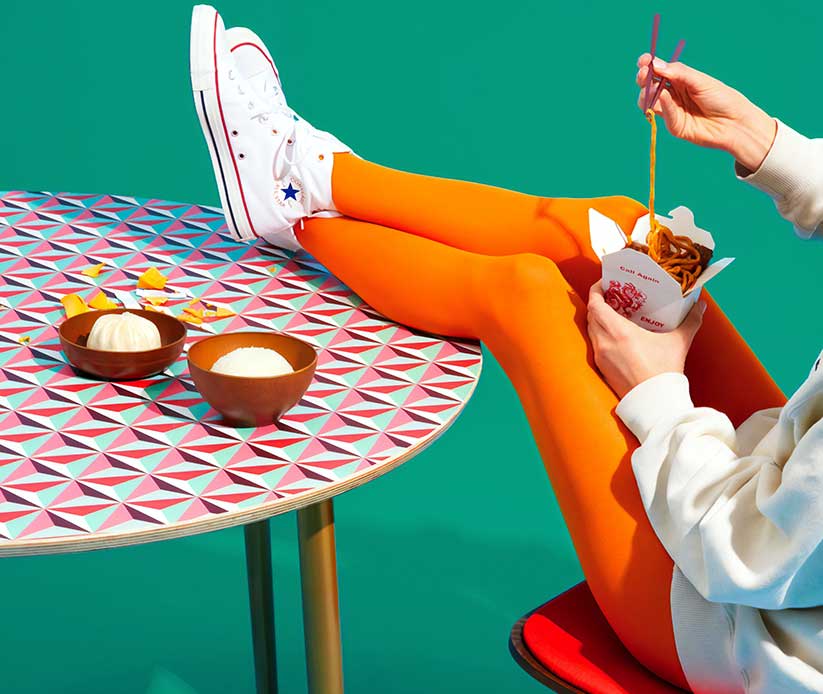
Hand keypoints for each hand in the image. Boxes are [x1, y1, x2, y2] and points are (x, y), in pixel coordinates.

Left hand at [587, 282, 705, 397]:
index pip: (595, 304)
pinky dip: (601, 335)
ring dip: (599, 319)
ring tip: (615, 313)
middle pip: (591, 315)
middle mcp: (604, 342)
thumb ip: (690, 320)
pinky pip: (595, 345)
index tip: (605, 283)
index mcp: (617, 332)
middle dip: (598, 302)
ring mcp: (600, 357)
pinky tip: (616, 335)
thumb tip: (700, 305)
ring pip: (591, 330)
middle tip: (613, 296)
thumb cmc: (663, 372)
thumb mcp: (678, 342)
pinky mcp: (601, 369)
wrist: (654, 403)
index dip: (596, 290)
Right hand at [635, 54, 776, 171]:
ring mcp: (672, 110)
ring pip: (649, 101)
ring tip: (652, 88)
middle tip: (644, 74)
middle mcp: (674, 94)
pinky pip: (662, 113)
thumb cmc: (722, 98)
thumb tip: (655, 64)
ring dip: (647, 93)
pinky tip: (664, 96)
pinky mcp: (673, 125)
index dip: (648, 65)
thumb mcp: (700, 80)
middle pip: (650, 85)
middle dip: (643, 78)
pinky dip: (662, 104)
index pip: (659, 70)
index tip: (643, 61)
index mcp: (680, 79)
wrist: (734, 123)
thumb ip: (678, 73)